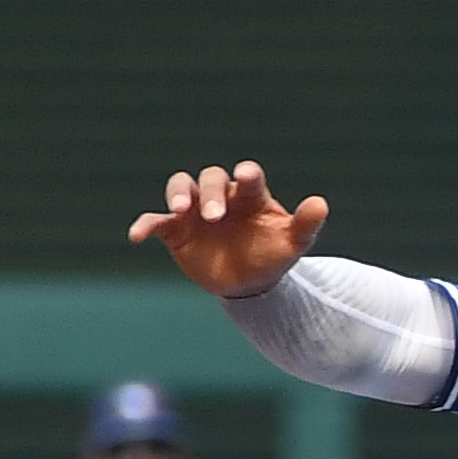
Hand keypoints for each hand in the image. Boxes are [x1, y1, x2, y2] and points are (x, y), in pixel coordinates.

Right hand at [126, 160, 327, 297]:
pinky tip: (136, 236)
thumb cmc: (272, 256)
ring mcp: (196, 211)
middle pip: (212, 179)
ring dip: (178, 194)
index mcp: (251, 195)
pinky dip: (145, 225)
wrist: (249, 284)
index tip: (246, 177)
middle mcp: (222, 196)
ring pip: (181, 187)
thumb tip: (321, 204)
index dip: (247, 174)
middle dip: (212, 193)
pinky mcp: (176, 230)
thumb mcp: (293, 244)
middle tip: (214, 216)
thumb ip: (305, 224)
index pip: (248, 177)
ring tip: (179, 210)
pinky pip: (156, 222)